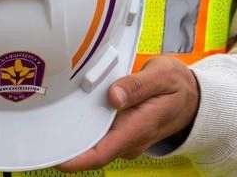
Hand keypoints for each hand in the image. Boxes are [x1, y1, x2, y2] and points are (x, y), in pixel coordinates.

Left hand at [59, 57, 199, 170]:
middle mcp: (131, 138)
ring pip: (96, 141)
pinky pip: (101, 133)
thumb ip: (138, 85)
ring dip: (75, 133)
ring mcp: (127, 136)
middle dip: (68, 144)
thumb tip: (114, 96)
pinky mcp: (125, 130)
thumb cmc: (178, 86)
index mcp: (139, 127)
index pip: (102, 153)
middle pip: (93, 149)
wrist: (194, 98)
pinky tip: (71, 113)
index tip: (55, 157)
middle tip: (41, 129)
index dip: (77, 159)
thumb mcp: (163, 77)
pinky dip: (85, 125)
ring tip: (51, 118)